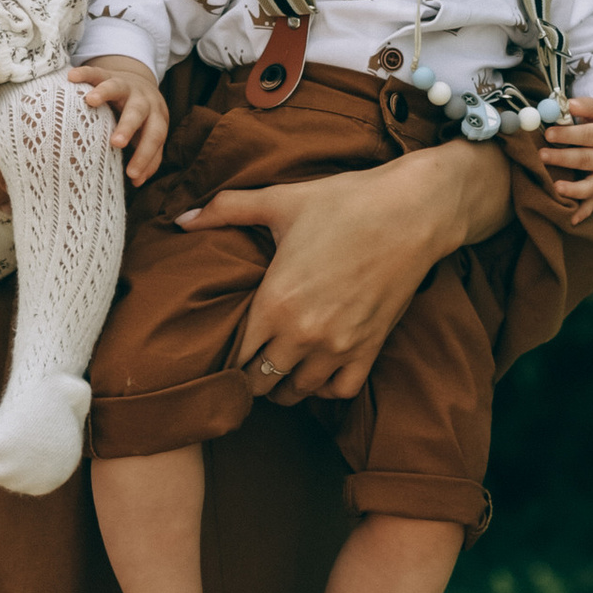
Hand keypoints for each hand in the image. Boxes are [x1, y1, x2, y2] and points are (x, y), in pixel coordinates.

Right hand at [70, 56, 169, 185]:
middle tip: (116, 143)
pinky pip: (96, 71)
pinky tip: (72, 77)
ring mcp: (124, 84)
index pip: (154, 137)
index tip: (132, 176)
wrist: (139, 82)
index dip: (145, 156)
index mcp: (156, 116)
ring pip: (117, 86)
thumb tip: (137, 182)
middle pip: (138, 112)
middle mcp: (142, 99)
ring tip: (90, 101)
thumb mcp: (149, 134)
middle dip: (128, 127)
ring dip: (105, 92)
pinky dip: (84, 73)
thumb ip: (147, 155)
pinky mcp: (107, 73)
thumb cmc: (142, 119)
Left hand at [180, 140, 513, 404]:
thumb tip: (179, 219)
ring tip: (277, 368)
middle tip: (246, 362)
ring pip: (297, 392)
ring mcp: (339, 346)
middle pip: (260, 383)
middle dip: (248, 376)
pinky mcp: (369, 349)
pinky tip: (317, 369)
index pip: (234, 357)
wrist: (413, 211)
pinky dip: (325, 387)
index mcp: (274, 302)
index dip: (223, 359)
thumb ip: (225, 209)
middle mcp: (303, 334)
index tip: (221, 351)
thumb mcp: (279, 200)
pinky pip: (340, 391)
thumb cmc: (344, 202)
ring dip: (284, 384)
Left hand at [528, 97, 592, 220]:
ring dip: (573, 188)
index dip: (569, 134)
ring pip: (591, 185)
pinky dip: (584, 212)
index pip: (588, 135)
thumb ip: (586, 106)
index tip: (548, 133)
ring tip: (555, 187)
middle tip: (542, 155)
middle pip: (586, 159)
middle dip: (563, 158)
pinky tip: (572, 220)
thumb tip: (568, 104)